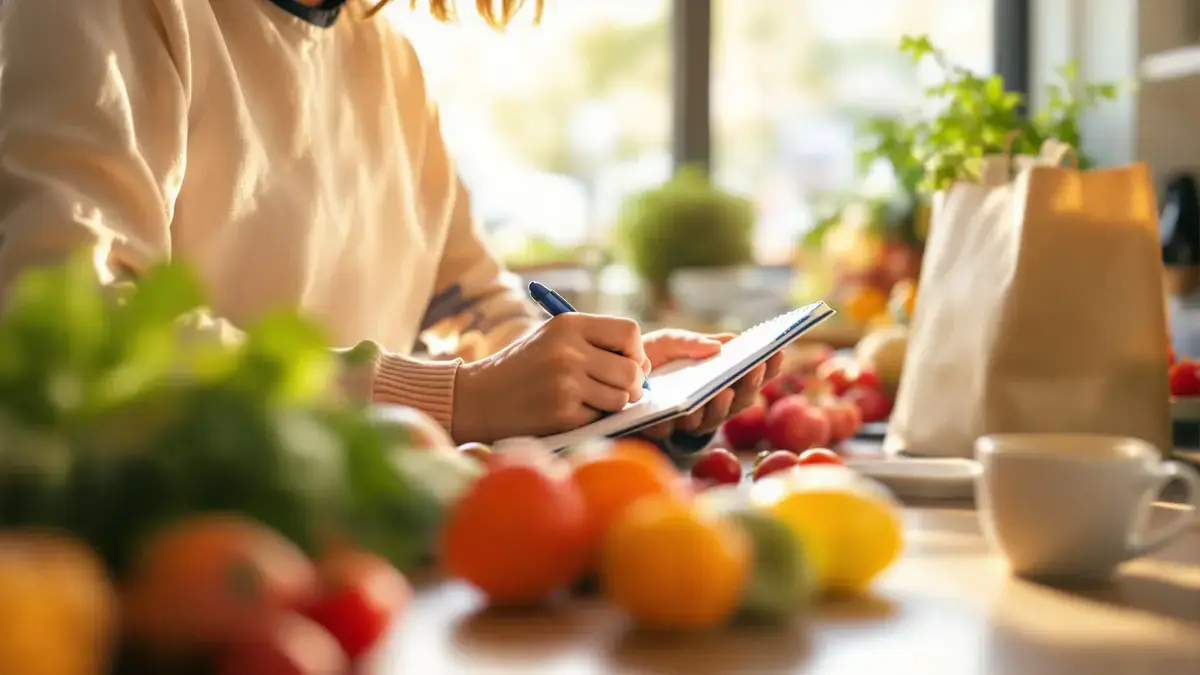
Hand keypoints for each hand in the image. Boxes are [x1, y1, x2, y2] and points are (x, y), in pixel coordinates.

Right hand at [451, 313, 648, 442]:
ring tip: (588, 400)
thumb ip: (595, 343)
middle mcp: (568, 350)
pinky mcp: (562, 413)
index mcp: (568, 324)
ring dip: (613, 404)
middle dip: (631, 384)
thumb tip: (644, 365)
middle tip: (618, 390)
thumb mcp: (553, 339)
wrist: (477, 398)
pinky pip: (600, 417)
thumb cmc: (523, 369)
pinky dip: (591, 418)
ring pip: (621, 397)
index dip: (636, 350)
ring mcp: (565, 382)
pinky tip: (569, 412)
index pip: (629, 331)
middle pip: (632, 369)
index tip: (627, 362)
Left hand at [639, 329, 783, 439]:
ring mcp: (688, 419)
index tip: (779, 352)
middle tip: (755, 368)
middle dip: (751, 385)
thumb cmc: (650, 357)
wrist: (612, 373)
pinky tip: (685, 408)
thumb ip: (693, 342)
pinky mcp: (662, 429)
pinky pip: (676, 429)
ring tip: (723, 390)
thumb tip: (726, 343)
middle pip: (740, 401)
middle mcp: (709, 404)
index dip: (768, 368)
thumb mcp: (670, 341)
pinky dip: (682, 418)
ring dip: (721, 406)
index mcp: (718, 380)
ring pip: (712, 419)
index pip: (751, 377)